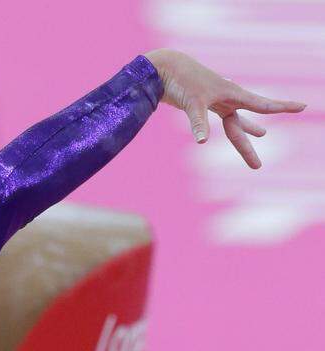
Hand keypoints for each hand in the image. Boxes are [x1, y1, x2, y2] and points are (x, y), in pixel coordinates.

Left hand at [144, 48, 306, 168]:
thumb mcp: (192, 102)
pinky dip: (225, 121)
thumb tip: (203, 142)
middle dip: (247, 146)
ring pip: (233, 120)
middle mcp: (227, 98)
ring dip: (245, 130)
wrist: (164, 67)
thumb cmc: (180, 81)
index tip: (303, 107)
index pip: (262, 104)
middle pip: (242, 125)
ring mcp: (215, 100)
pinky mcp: (202, 102)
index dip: (282, 107)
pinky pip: (218, 115)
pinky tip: (231, 119)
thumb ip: (199, 122)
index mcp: (232, 94)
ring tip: (262, 133)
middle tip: (257, 167)